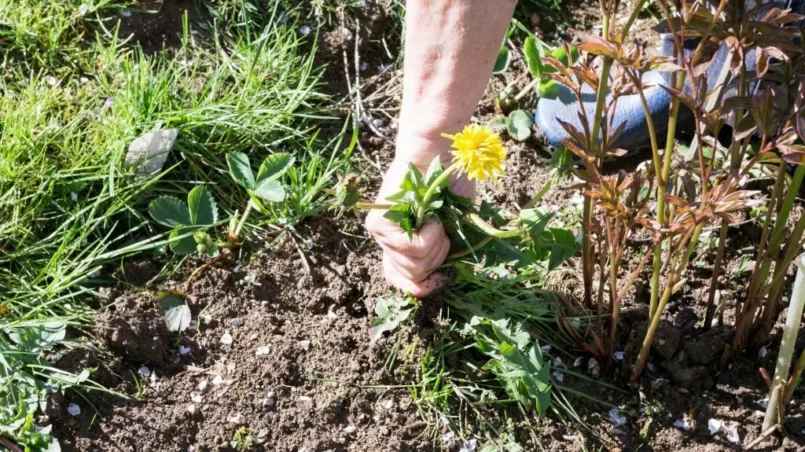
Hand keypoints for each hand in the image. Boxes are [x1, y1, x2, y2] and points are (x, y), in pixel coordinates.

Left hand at [365, 157, 474, 296]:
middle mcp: (386, 242)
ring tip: (435, 218)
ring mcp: (380, 234)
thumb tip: (435, 282)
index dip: (422, 288)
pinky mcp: (379, 224)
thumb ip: (440, 252)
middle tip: (442, 231)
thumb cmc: (449, 185)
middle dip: (438, 259)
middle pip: (413, 277)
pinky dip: (431, 234)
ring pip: (414, 265)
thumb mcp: (450, 226)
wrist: (438, 154)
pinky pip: (412, 248)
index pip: (400, 282)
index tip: (441, 278)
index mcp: (401, 245)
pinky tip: (429, 214)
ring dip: (436, 244)